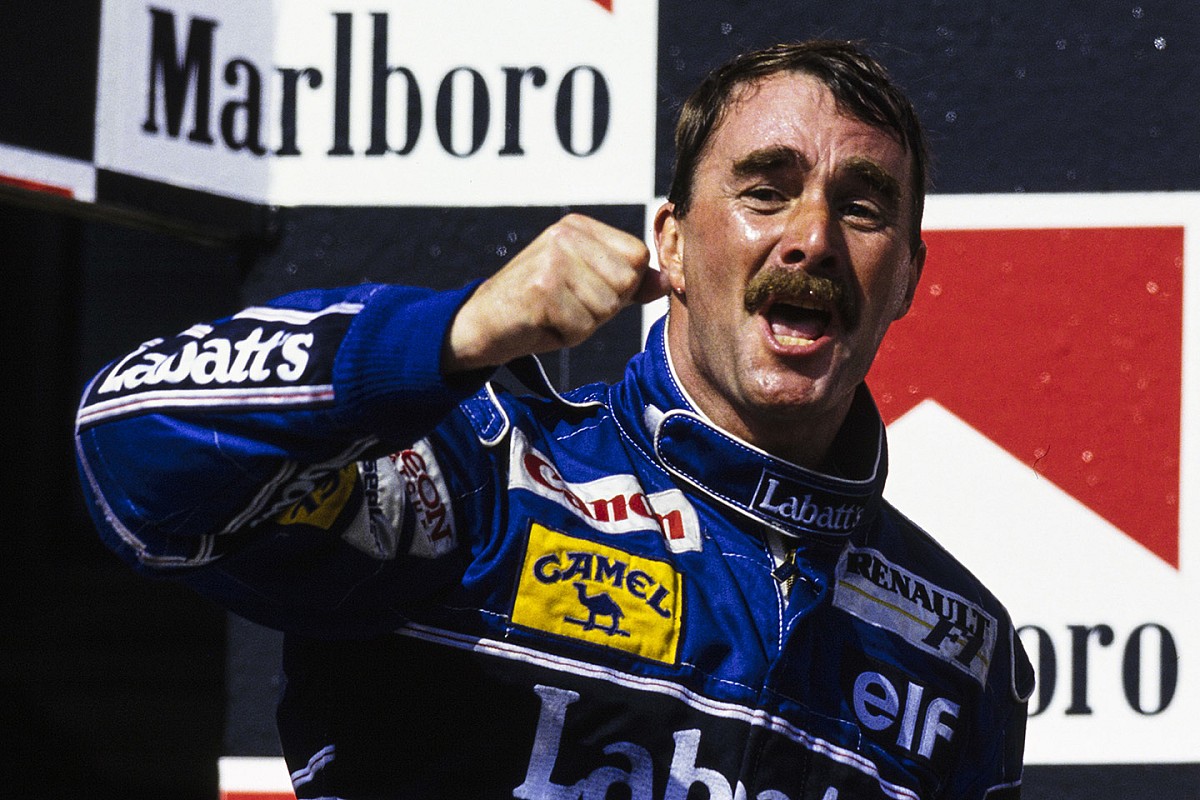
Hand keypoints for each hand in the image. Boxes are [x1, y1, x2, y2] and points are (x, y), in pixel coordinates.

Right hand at [443, 214, 669, 371]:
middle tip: (565, 306)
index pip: (638, 257)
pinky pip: (583, 326)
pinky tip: (542, 323)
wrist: (482, 326)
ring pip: (606, 307)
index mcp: (578, 226)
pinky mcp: (541, 289)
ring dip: (582, 324)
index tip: (583, 291)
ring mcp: (552, 259)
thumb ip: (628, 283)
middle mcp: (565, 235)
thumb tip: (667, 281)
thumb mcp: (587, 288)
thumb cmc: (538, 309)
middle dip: (602, 308)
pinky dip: (565, 336)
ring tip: (553, 314)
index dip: (620, 287)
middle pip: (626, 283)